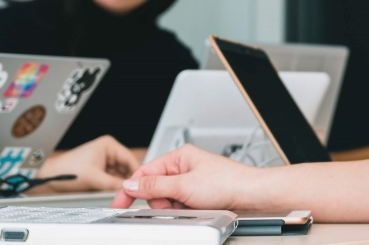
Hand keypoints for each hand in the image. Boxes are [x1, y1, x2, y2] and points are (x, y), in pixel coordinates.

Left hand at [33, 136, 140, 193]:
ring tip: (120, 195)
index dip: (136, 174)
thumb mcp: (94, 178)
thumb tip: (130, 189)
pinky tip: (113, 194)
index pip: (131, 159)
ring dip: (119, 186)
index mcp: (109, 145)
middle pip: (126, 169)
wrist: (49, 177)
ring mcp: (104, 162)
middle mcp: (108, 151)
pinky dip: (112, 187)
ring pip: (119, 176)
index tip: (140, 186)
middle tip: (130, 194)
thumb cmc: (66, 171)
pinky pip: (111, 180)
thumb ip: (114, 184)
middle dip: (126, 181)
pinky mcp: (99, 171)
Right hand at [112, 144, 277, 209]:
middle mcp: (184, 167)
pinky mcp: (198, 195)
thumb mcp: (184, 186)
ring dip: (175, 208)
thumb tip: (131, 183)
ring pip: (167, 201)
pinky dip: (184, 211)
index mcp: (180, 157)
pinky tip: (197, 210)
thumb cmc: (227, 182)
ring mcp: (191, 182)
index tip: (118, 204)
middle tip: (177, 204)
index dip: (130, 189)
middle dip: (161, 201)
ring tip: (193, 206)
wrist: (250, 196)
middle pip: (155, 190)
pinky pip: (180, 207)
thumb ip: (155, 185)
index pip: (145, 171)